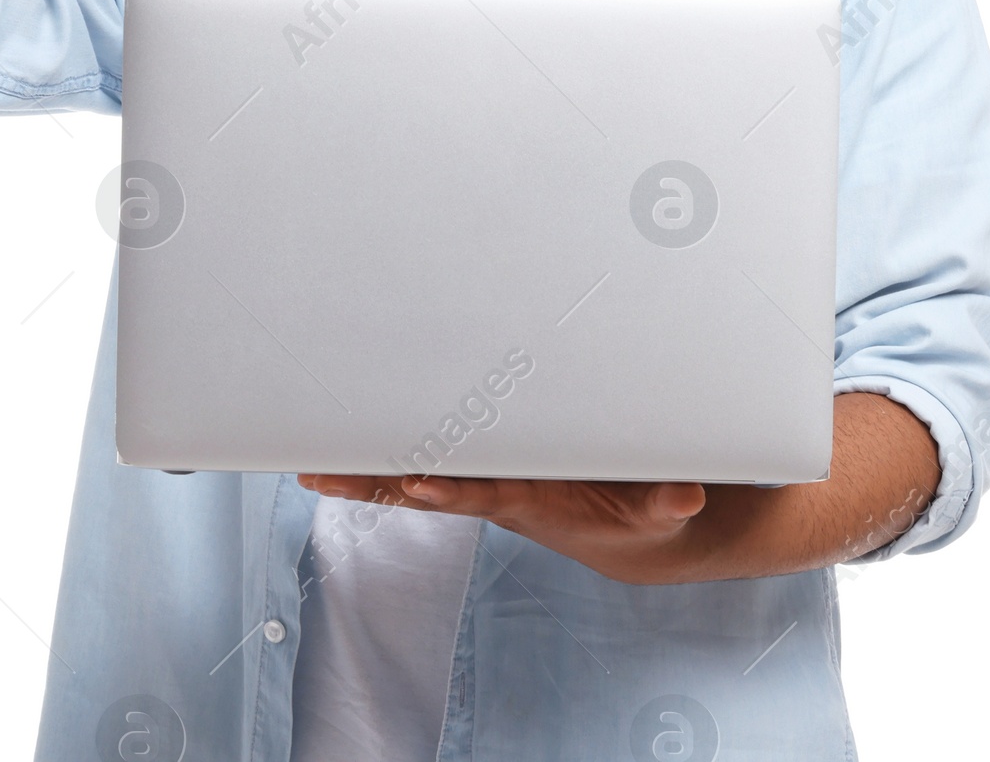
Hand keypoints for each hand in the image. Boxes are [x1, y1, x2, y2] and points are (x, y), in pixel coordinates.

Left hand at [296, 473, 707, 585]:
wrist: (629, 534)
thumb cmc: (640, 515)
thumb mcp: (661, 512)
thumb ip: (668, 500)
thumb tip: (684, 493)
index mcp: (532, 501)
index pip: (483, 495)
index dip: (450, 490)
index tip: (414, 483)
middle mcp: (494, 492)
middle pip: (423, 486)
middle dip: (372, 480)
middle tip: (318, 471)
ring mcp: (483, 481)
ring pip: (411, 474)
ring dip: (361, 471)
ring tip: (306, 466)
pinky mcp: (483, 468)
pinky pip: (424, 460)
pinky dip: (383, 460)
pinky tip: (340, 455)